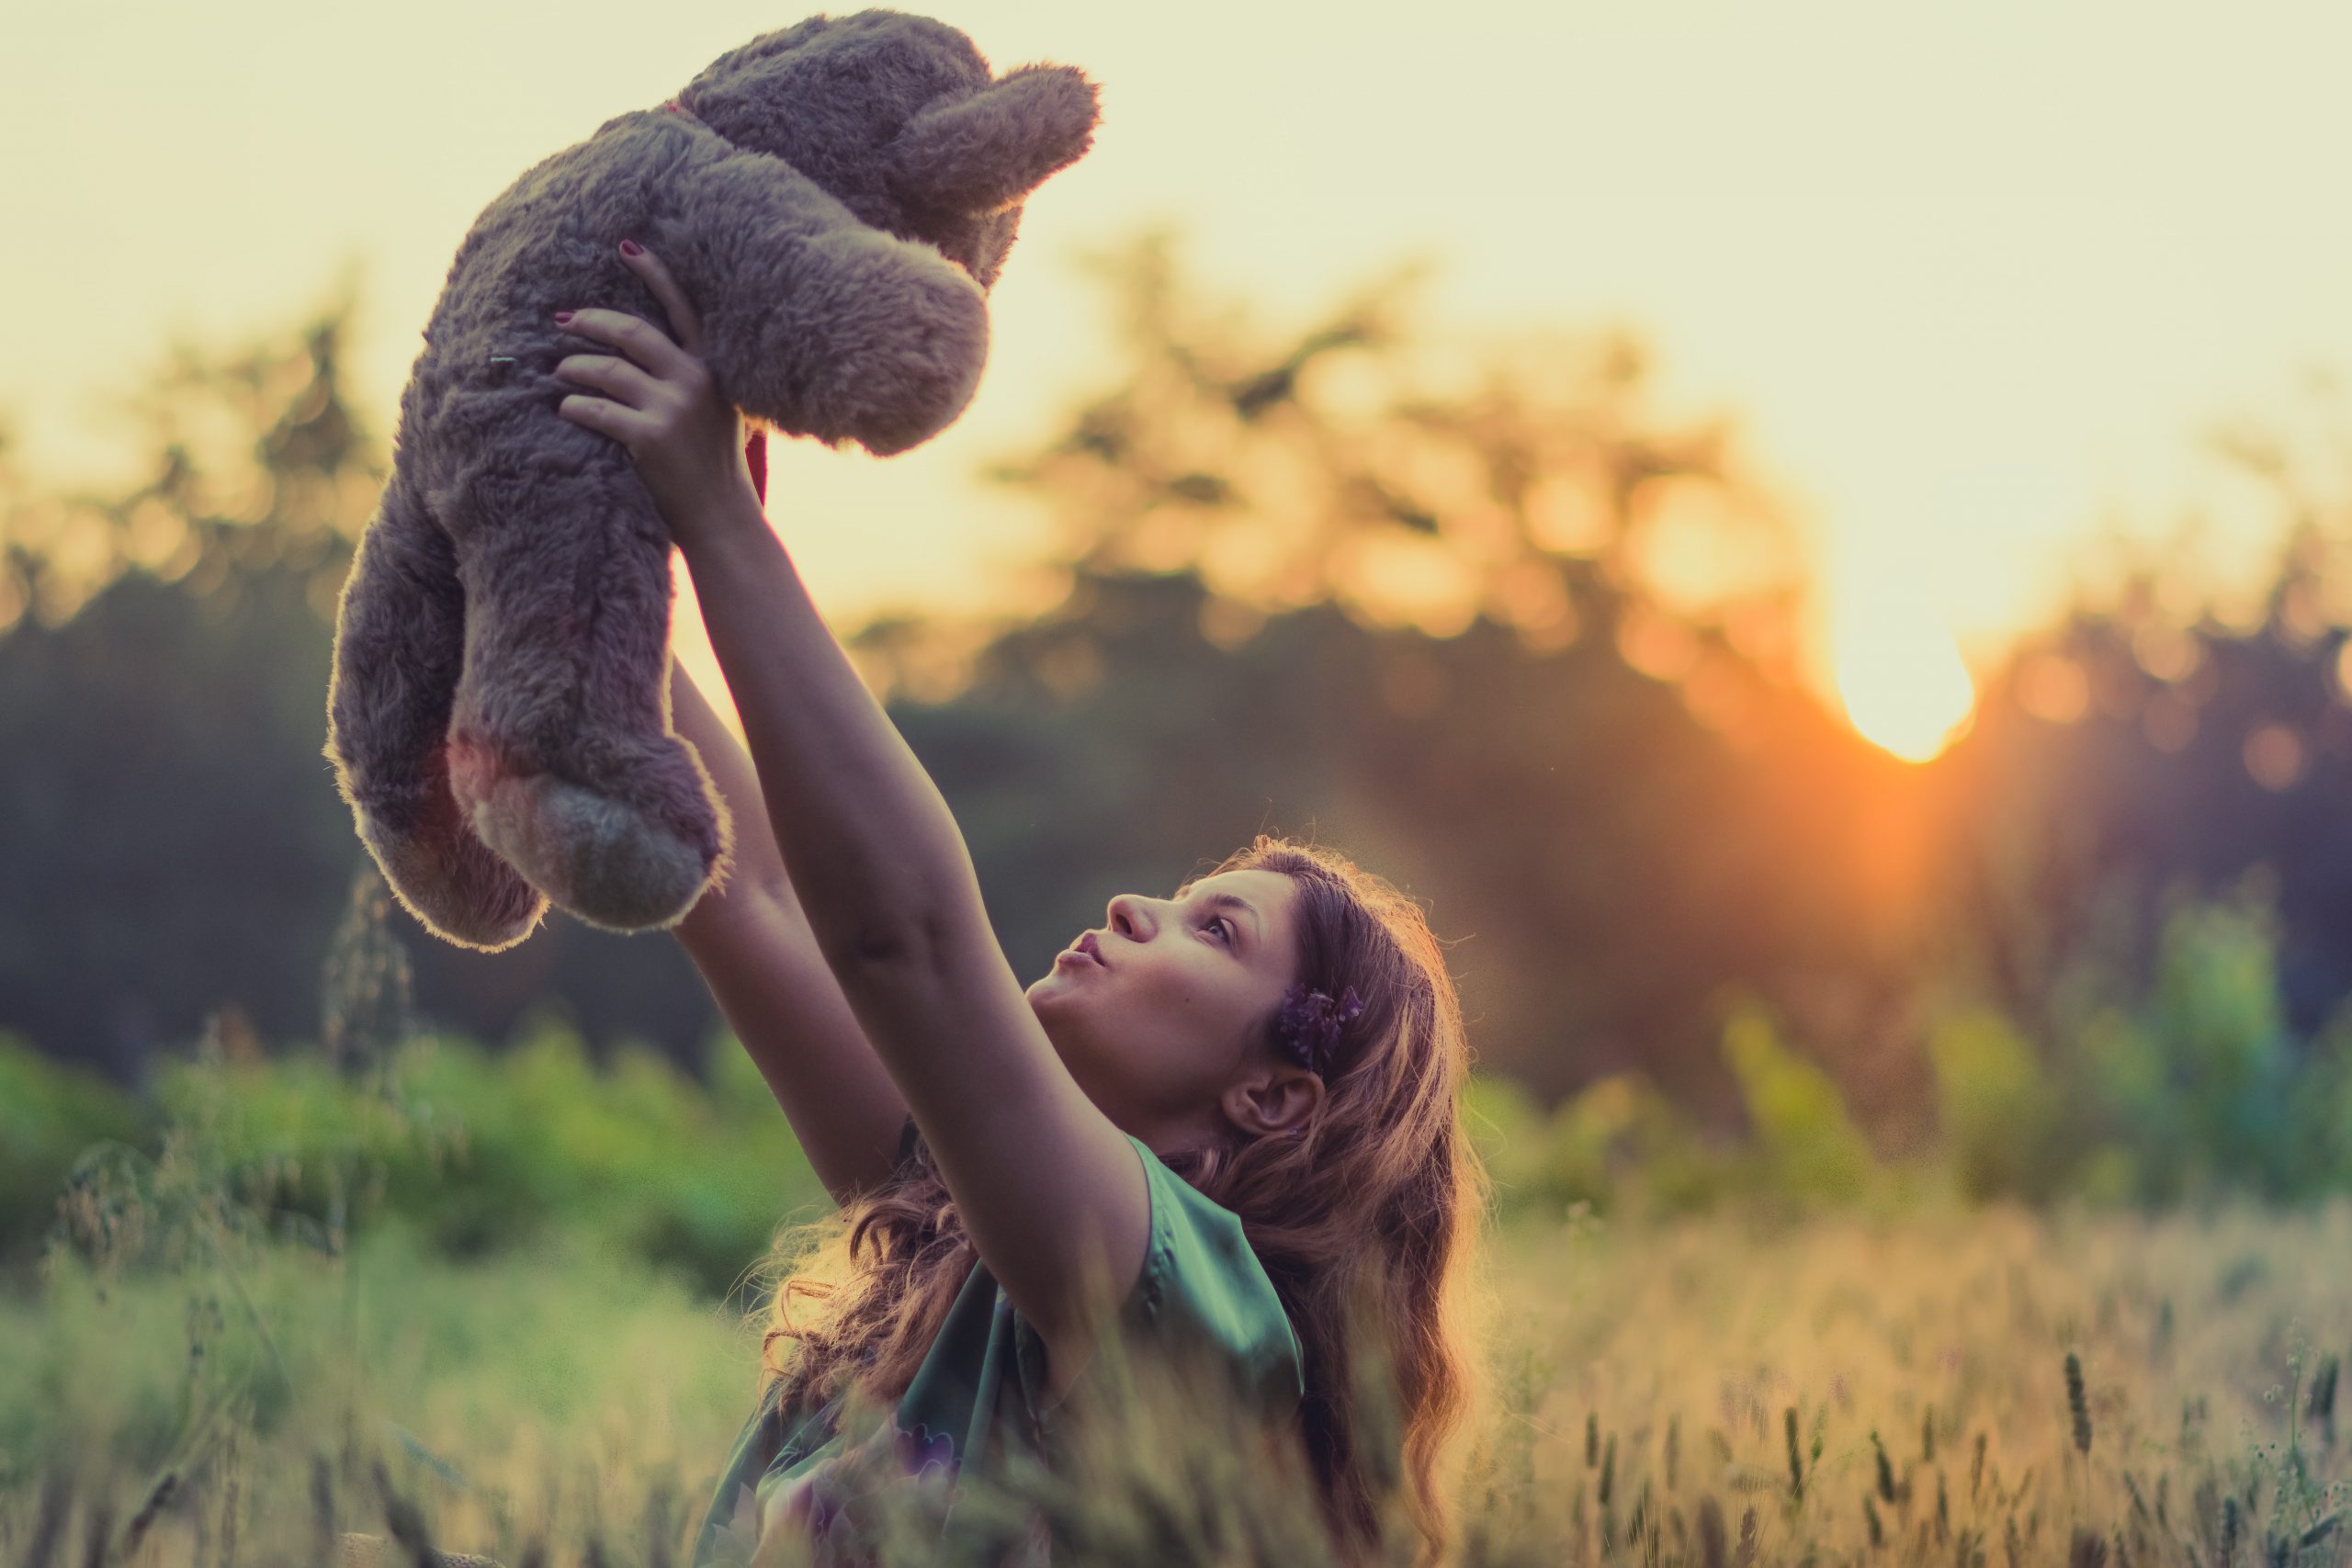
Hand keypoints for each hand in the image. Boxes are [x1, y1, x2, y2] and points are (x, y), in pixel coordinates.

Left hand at [552, 240, 764, 552]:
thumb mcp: (716, 410)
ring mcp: (673, 407)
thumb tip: (637, 350)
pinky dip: (574, 406)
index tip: (625, 246)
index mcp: (712, 368)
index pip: (682, 307)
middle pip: (631, 331)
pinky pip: (595, 410)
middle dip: (590, 321)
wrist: (723, 517)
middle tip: (563, 321)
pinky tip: (566, 409)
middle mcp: (695, 379)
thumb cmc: (713, 466)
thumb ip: (690, 377)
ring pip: (606, 369)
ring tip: (559, 373)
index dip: (653, 273)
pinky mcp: (650, 437)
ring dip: (573, 367)